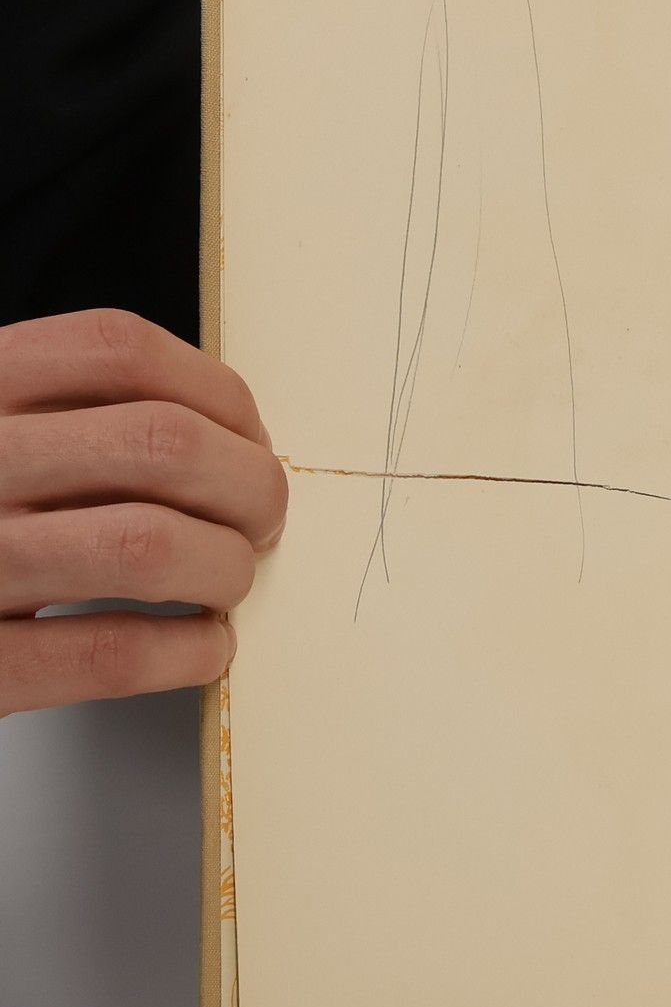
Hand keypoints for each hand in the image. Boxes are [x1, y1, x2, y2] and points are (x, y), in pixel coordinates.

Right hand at [0, 310, 285, 715]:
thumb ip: (73, 414)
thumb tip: (233, 439)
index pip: (121, 352)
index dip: (220, 397)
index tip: (250, 441)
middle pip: (161, 444)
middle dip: (250, 487)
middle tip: (262, 522)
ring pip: (147, 548)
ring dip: (224, 568)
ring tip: (226, 583)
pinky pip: (110, 654)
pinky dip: (187, 651)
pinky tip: (202, 646)